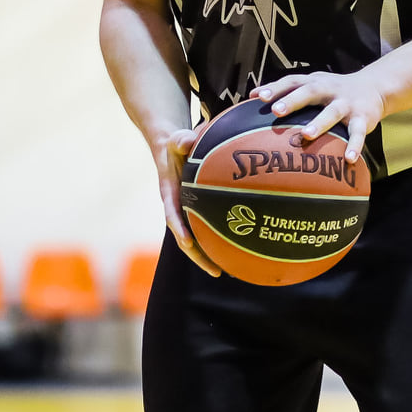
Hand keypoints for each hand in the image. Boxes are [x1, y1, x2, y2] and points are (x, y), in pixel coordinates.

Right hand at [154, 127, 219, 276]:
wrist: (172, 149)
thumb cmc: (176, 144)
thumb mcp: (176, 139)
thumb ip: (180, 139)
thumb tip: (187, 139)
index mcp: (170, 195)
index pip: (172, 217)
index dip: (180, 230)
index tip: (188, 243)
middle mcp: (178, 209)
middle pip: (187, 239)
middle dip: (200, 256)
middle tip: (217, 271)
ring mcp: (188, 213)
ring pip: (199, 239)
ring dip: (212, 256)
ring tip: (233, 272)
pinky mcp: (199, 212)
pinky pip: (210, 228)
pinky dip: (222, 240)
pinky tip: (242, 249)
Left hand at [254, 71, 383, 163]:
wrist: (375, 87)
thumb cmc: (334, 90)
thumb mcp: (313, 84)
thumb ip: (287, 89)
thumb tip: (252, 96)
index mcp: (315, 82)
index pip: (293, 81)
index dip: (276, 87)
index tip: (258, 96)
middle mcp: (330, 90)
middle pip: (310, 92)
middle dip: (293, 100)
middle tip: (276, 111)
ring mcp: (347, 104)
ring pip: (333, 112)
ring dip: (319, 122)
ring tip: (306, 135)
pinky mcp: (363, 118)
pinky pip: (358, 133)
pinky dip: (354, 146)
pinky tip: (348, 159)